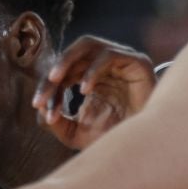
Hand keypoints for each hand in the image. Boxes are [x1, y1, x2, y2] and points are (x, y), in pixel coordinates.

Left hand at [32, 35, 157, 149]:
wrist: (148, 144)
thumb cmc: (114, 138)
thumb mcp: (77, 135)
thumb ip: (57, 124)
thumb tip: (40, 112)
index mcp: (91, 76)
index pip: (63, 72)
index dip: (48, 87)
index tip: (39, 106)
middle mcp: (105, 64)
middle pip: (72, 55)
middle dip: (53, 73)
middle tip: (42, 94)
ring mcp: (121, 60)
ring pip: (88, 44)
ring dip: (68, 60)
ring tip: (55, 79)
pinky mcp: (137, 61)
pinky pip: (110, 55)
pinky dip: (93, 69)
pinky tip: (85, 90)